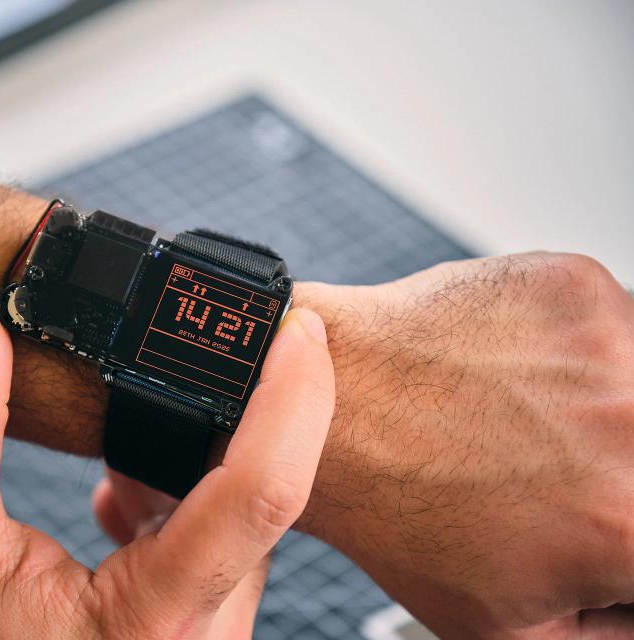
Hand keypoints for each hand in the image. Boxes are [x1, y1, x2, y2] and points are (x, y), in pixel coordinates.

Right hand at [0, 272, 335, 639]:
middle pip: (262, 491)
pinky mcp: (191, 627)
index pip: (264, 491)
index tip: (297, 325)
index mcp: (159, 619)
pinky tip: (118, 494)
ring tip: (121, 433)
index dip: (294, 396)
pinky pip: (215, 543)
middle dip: (233, 409)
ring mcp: (205, 634)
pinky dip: (174, 496)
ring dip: (190, 455)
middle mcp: (206, 633)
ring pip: (239, 516)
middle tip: (191, 345)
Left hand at [296, 253, 633, 638]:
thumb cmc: (395, 512)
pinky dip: (570, 351)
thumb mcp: (510, 630)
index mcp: (632, 524)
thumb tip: (630, 606)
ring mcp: (609, 344)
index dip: (621, 537)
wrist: (328, 409)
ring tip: (518, 421)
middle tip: (552, 467)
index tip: (592, 516)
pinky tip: (506, 373)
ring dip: (600, 406)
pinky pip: (607, 325)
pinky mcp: (577, 287)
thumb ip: (607, 636)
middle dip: (611, 469)